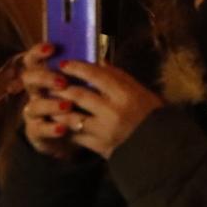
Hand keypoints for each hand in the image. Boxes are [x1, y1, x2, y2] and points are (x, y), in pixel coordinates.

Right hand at [19, 47, 80, 158]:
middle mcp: (36, 92)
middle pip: (29, 79)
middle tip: (62, 81)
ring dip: (50, 104)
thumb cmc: (81, 104)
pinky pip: (39, 130)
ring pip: (33, 106)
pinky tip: (63, 128)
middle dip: (44, 78)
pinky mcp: (36, 131)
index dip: (38, 52)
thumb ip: (87, 73)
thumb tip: (100, 58)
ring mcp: (35, 112)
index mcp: (47, 75)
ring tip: (67, 105)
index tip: (51, 47)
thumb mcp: (85, 87)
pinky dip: (51, 128)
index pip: (34, 59)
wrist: (76, 134)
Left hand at [49, 61, 163, 157]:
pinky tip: (58, 122)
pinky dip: (64, 127)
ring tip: (49, 103)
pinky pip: (74, 135)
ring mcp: (103, 129)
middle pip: (78, 95)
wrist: (156, 143)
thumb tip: (99, 62)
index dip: (77, 68)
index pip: (96, 75)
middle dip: (60, 88)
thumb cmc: (150, 113)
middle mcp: (112, 111)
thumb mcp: (139, 90)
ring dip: (57, 109)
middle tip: (50, 83)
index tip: (63, 64)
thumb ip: (118, 77)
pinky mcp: (97, 145)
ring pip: (71, 117)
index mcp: (125, 94)